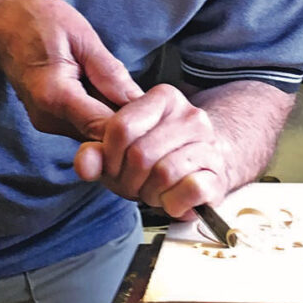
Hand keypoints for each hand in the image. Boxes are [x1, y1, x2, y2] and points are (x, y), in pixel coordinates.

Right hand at [0, 0, 140, 140]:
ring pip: (94, 134)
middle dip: (128, 126)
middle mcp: (48, 118)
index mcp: (55, 95)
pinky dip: (102, 114)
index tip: (157, 118)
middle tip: (153, 107)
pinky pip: (85, 125)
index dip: (134, 128)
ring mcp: (47, 122)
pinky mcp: (50, 121)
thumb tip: (138, 100)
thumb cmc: (36, 22)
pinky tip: (111, 95)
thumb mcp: (80, 35)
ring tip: (132, 96)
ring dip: (116, 120)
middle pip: (101, 137)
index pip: (104, 128)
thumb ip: (108, 70)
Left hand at [73, 84, 229, 218]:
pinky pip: (190, 190)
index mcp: (163, 98)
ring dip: (150, 193)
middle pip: (140, 154)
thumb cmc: (154, 157)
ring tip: (152, 190)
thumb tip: (84, 165)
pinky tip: (171, 199)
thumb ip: (94, 154)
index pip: (121, 128)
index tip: (114, 166)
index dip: (110, 156)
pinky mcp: (218, 173)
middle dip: (129, 179)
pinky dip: (174, 203)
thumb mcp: (117, 152)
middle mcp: (190, 115)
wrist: (200, 168)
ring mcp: (208, 143)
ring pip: (164, 173)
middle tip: (133, 184)